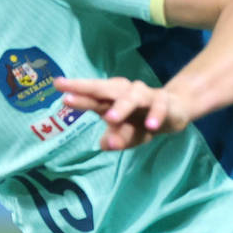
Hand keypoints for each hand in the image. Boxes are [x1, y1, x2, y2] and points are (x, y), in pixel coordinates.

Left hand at [55, 76, 193, 150]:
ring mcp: (144, 95)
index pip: (90, 95)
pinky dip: (155, 115)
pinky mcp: (163, 101)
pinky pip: (158, 108)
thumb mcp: (128, 134)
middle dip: (86, 90)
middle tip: (69, 96)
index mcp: (111, 99)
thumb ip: (117, 138)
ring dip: (121, 108)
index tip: (57, 86)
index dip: (75, 90)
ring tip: (110, 119)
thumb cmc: (142, 120)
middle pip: (104, 89)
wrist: (175, 110)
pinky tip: (151, 126)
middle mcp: (124, 93)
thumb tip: (103, 145)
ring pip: (131, 98)